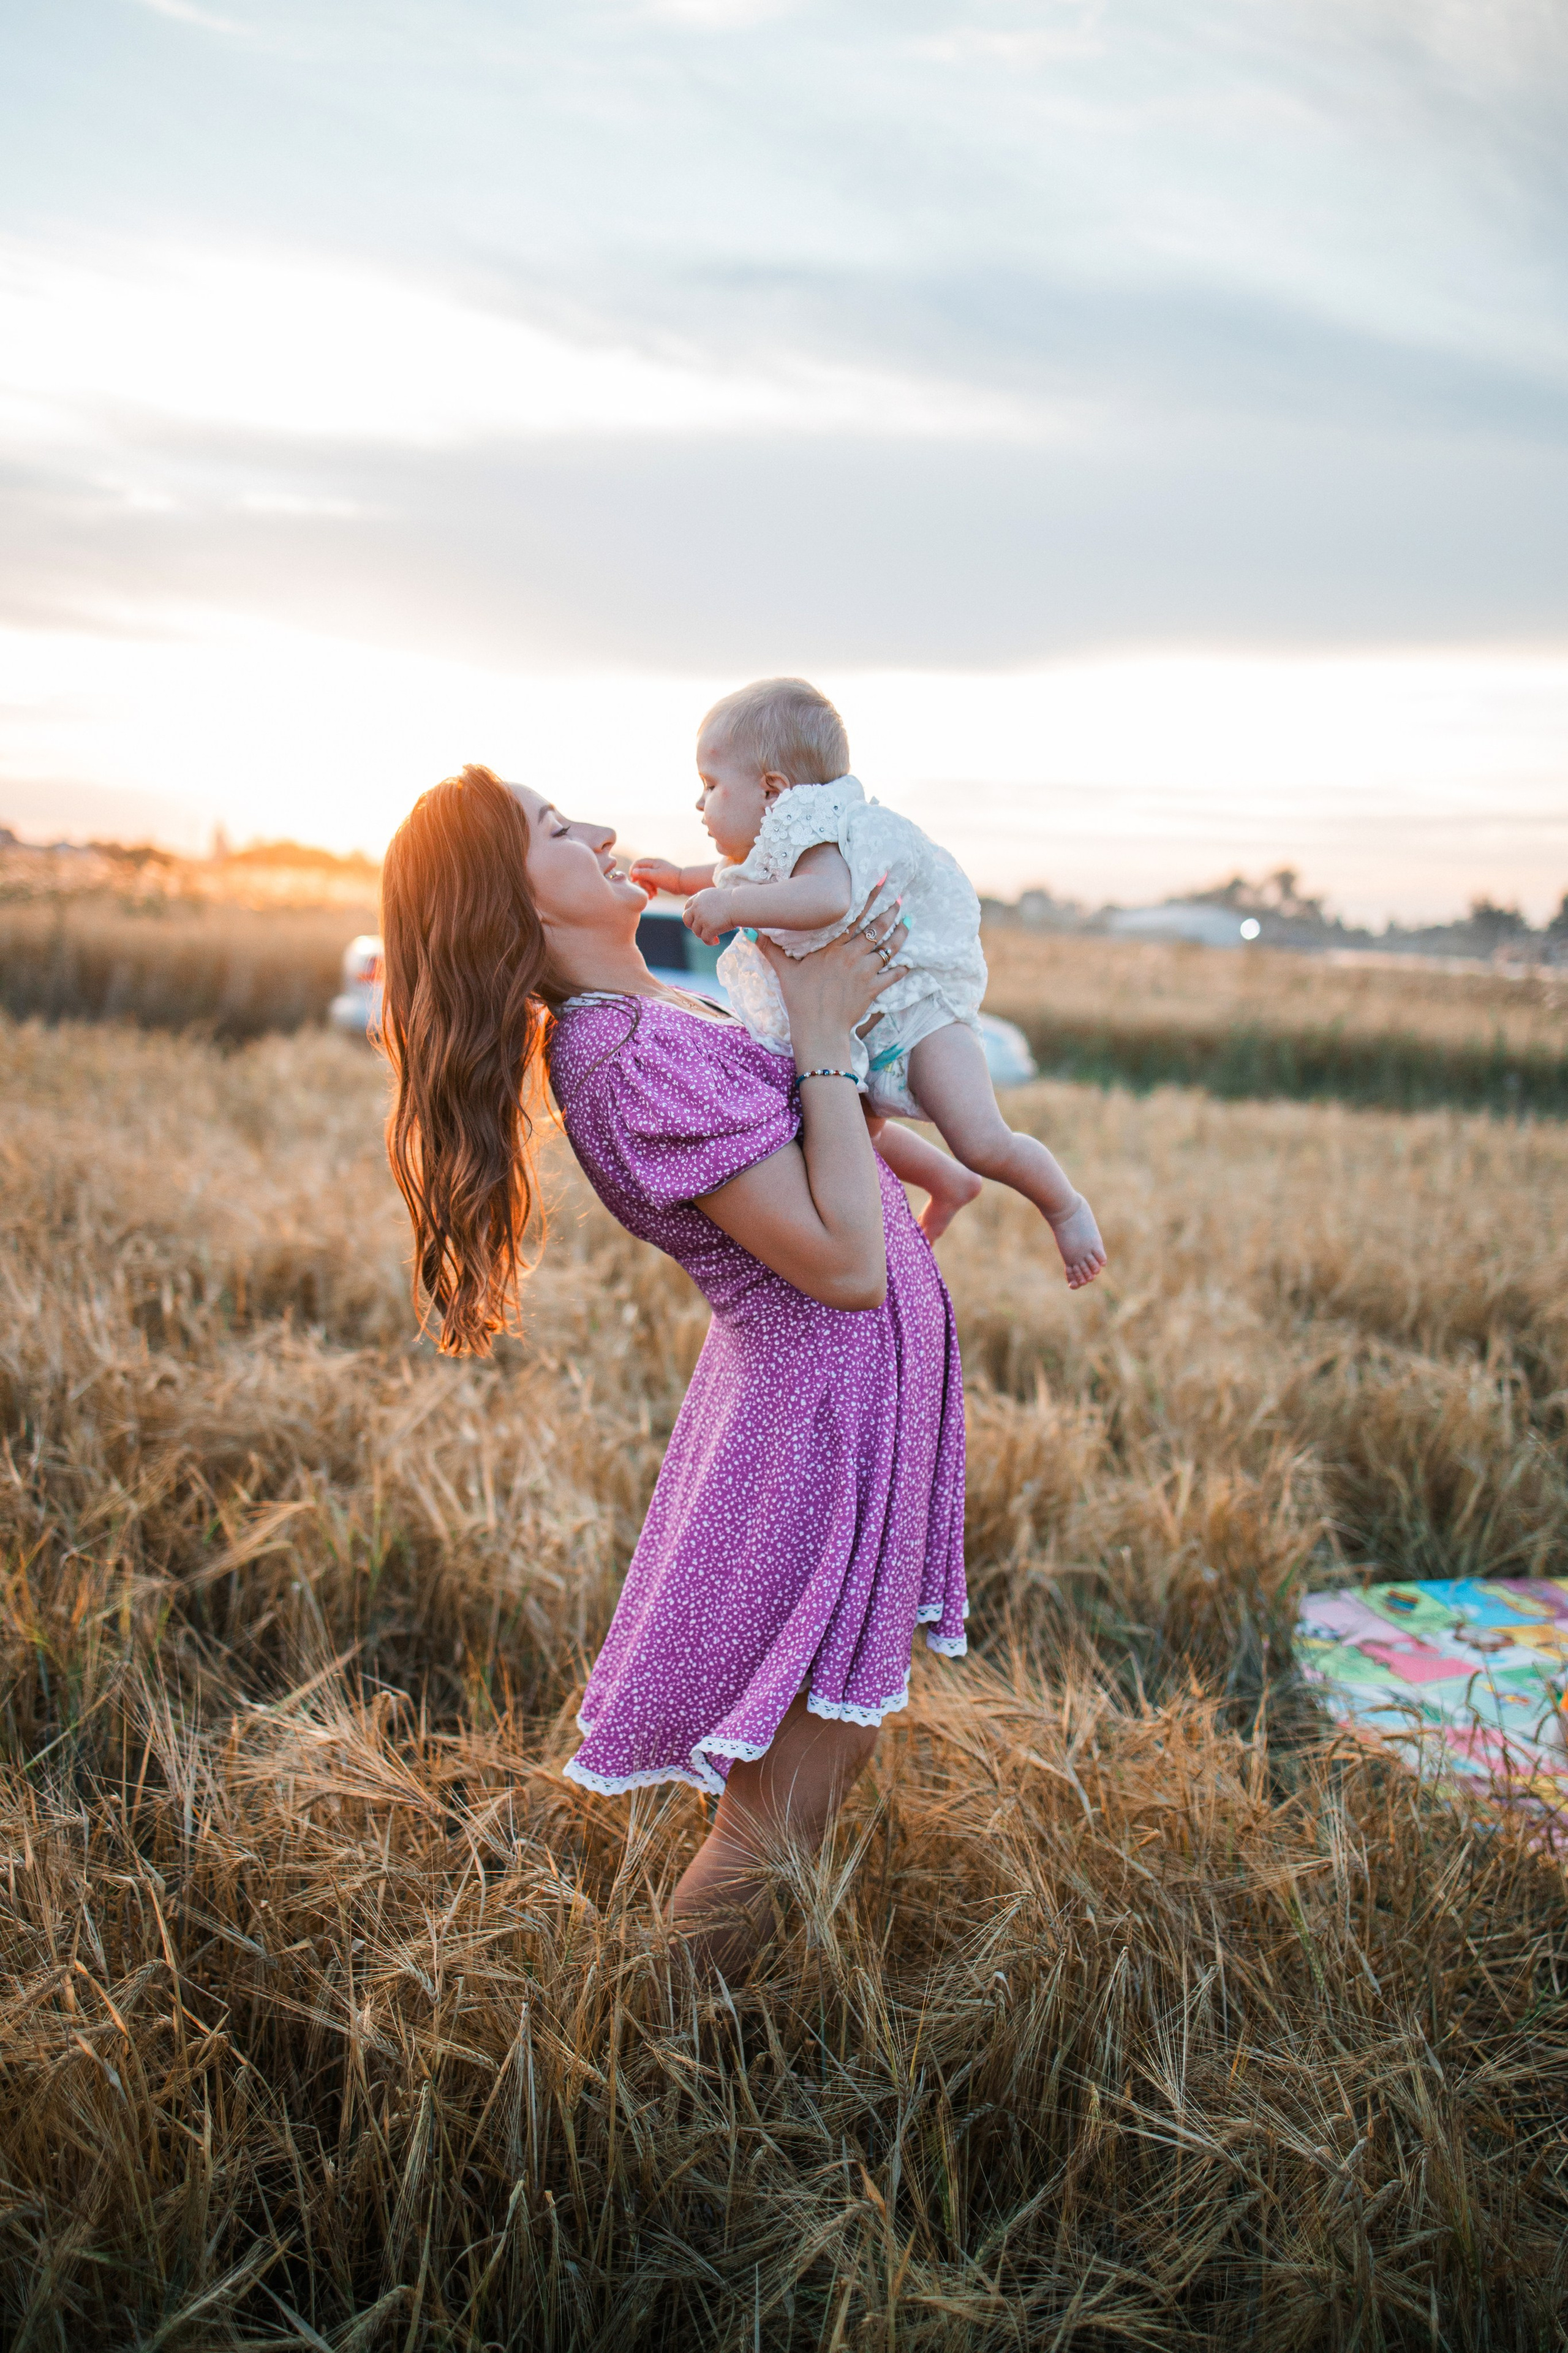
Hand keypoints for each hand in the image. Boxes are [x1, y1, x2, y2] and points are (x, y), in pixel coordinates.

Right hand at [629, 857, 684, 900]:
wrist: (684, 884)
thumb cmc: (670, 878)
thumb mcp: (655, 876)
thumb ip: (643, 873)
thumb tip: (633, 872)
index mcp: (653, 862)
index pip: (638, 864)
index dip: (634, 871)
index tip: (634, 880)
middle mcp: (654, 866)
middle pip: (641, 874)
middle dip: (643, 883)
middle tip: (649, 890)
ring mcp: (657, 873)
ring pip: (646, 880)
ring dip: (647, 888)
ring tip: (653, 895)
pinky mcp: (660, 880)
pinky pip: (651, 884)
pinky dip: (651, 890)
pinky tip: (654, 896)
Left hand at [684, 888, 731, 945]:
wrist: (740, 905)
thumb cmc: (733, 901)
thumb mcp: (715, 897)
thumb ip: (705, 903)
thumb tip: (700, 916)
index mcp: (699, 897)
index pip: (687, 907)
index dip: (691, 915)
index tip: (697, 920)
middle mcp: (697, 907)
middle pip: (686, 920)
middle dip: (693, 926)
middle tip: (702, 930)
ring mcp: (702, 917)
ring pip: (696, 931)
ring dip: (704, 935)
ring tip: (714, 936)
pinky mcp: (709, 927)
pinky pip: (705, 939)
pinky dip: (710, 942)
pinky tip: (716, 941)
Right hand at [757, 890, 907, 1064]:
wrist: (818, 1029)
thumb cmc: (799, 1000)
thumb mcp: (783, 971)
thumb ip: (769, 948)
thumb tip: (748, 931)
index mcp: (831, 947)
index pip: (852, 916)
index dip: (868, 898)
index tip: (880, 883)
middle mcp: (850, 955)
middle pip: (875, 928)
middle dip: (889, 912)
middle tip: (898, 900)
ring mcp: (864, 972)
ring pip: (888, 948)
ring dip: (900, 935)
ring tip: (906, 922)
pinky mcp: (872, 989)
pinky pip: (892, 975)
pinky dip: (901, 968)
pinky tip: (908, 962)